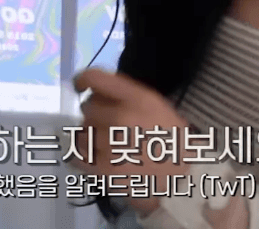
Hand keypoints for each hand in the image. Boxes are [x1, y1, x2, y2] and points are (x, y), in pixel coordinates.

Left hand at [72, 68, 190, 215]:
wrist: (181, 178)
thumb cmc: (171, 139)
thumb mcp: (156, 106)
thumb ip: (128, 96)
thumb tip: (98, 93)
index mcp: (138, 97)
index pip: (96, 79)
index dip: (82, 80)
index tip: (80, 86)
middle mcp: (121, 116)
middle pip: (87, 107)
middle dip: (96, 115)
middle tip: (110, 126)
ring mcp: (109, 144)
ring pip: (81, 132)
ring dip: (90, 136)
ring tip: (109, 145)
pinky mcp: (101, 169)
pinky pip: (77, 156)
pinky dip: (84, 156)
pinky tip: (99, 158)